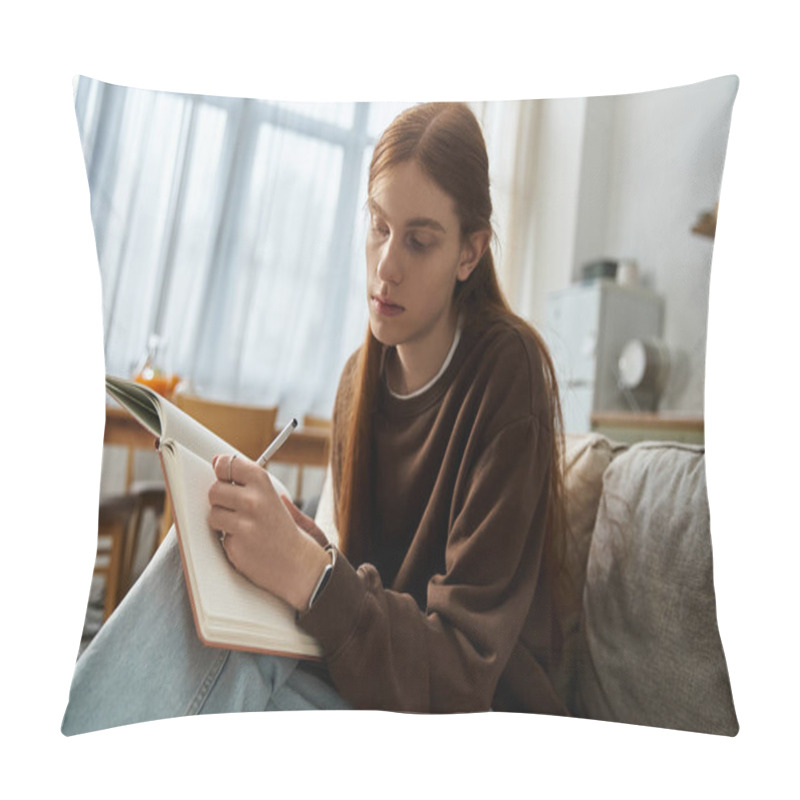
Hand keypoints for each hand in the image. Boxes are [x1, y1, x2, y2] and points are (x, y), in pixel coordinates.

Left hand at [207, 454, 329, 610]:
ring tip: (243, 526)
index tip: (224, 475)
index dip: (223, 469)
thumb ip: (247, 480)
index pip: (228, 464)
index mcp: (262, 483)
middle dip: (221, 499)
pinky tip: (246, 542)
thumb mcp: (272, 495)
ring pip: (213, 514)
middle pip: (214, 490)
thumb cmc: (285, 529)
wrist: (299, 563)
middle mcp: (252, 500)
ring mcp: (243, 524)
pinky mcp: (235, 545)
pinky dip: (229, 539)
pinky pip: (219, 536)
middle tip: (236, 507)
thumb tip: (219, 462)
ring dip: (222, 521)